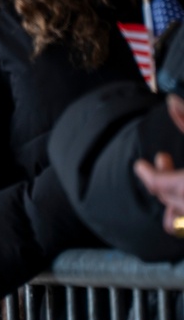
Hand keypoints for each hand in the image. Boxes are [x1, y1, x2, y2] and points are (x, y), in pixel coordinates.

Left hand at [134, 94, 183, 236]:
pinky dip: (181, 218)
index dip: (148, 174)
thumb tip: (170, 100)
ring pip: (179, 219)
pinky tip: (181, 203)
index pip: (160, 185)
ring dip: (173, 202)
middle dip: (161, 180)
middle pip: (169, 199)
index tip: (139, 165)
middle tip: (161, 160)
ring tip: (176, 183)